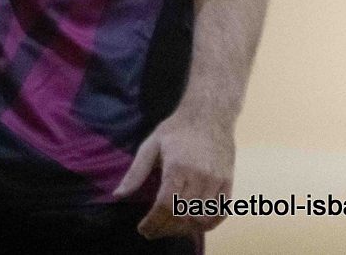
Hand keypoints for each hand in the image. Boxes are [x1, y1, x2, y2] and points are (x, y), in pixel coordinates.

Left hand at [113, 113, 233, 239]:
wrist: (210, 114)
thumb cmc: (177, 129)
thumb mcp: (151, 145)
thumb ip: (135, 172)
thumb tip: (118, 194)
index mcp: (178, 166)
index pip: (165, 205)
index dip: (154, 222)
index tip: (143, 229)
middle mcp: (199, 176)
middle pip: (183, 215)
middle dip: (165, 228)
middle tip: (154, 230)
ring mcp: (217, 181)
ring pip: (202, 218)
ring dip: (185, 229)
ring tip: (171, 227)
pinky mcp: (228, 183)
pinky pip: (220, 213)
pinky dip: (207, 224)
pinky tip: (193, 224)